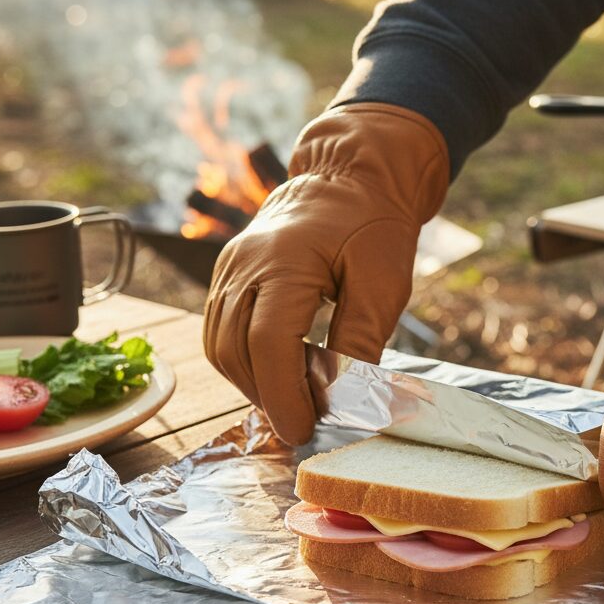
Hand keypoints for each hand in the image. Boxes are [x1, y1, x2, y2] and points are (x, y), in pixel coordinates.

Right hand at [203, 103, 447, 443]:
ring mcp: (230, 267)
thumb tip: (348, 397)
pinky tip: (275, 375)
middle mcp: (244, 264)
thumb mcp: (384, 283)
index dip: (283, 394)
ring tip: (292, 403)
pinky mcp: (229, 273)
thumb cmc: (374, 224)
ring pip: (219, 345)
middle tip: (304, 424)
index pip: (267, 343)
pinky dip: (242, 361)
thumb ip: (361, 339)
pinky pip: (220, 329)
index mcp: (284, 261)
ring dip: (251, 383)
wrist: (352, 174)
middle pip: (235, 350)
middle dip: (267, 396)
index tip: (304, 428)